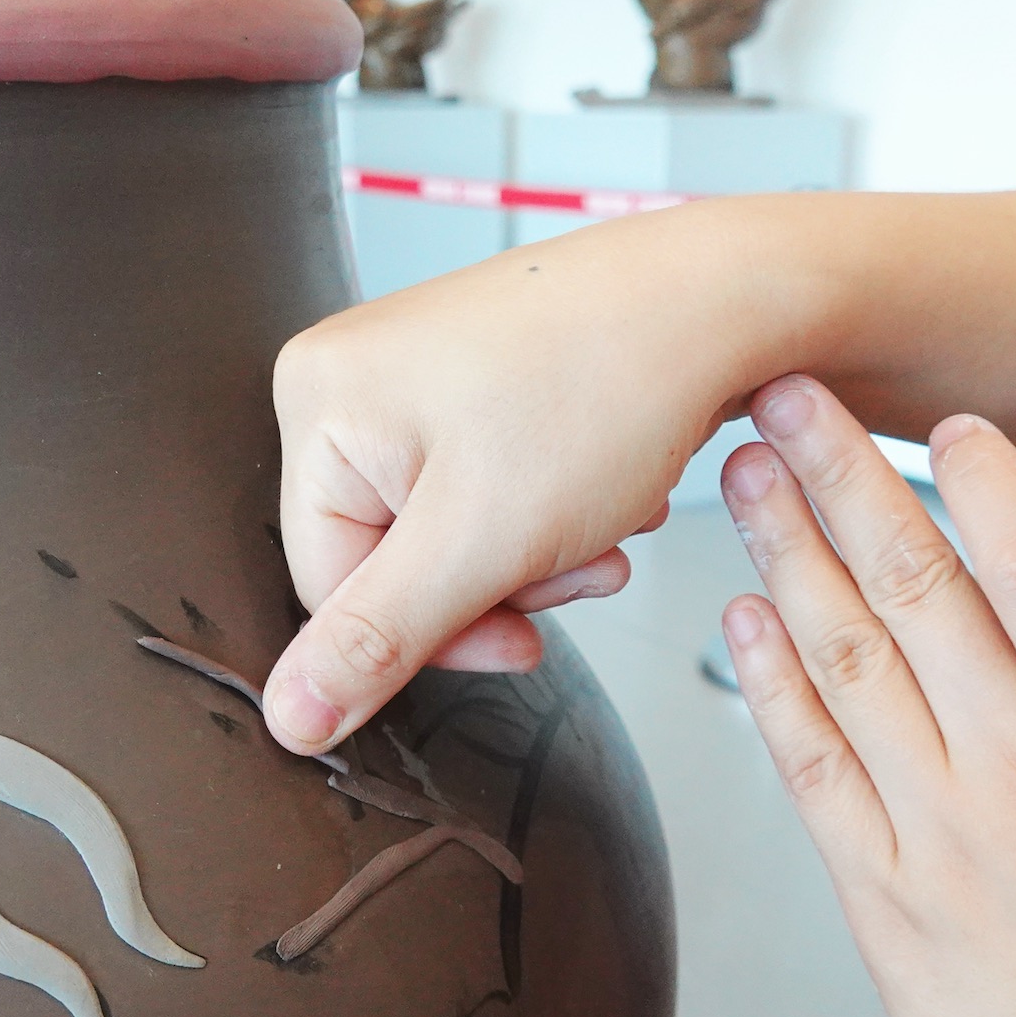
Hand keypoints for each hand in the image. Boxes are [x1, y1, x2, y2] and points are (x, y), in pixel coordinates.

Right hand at [263, 185, 1015, 754]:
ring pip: (450, 533)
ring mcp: (412, 373)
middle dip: (499, 585)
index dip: (433, 635)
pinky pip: (486, 489)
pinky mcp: (474, 378)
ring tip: (608, 526)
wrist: (726, 295)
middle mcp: (348, 377)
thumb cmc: (607, 386)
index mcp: (316, 403)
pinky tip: (611, 487)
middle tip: (580, 567)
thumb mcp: (480, 543)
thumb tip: (289, 720)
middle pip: (392, 558)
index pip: (330, 587)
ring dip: (538, 556)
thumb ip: (376, 640)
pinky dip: (553, 510)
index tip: (523, 639)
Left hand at [720, 375, 1015, 1016]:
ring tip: (747, 478)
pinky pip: (811, 772)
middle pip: (914, 590)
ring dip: (786, 556)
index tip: (941, 424)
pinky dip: (771, 689)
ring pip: (844, 663)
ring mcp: (941, 834)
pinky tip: (744, 624)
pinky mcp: (883, 899)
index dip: (982, 482)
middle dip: (840, 476)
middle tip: (789, 399)